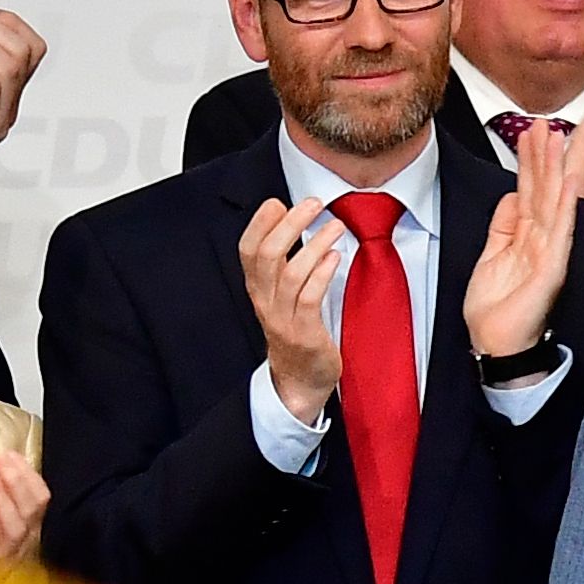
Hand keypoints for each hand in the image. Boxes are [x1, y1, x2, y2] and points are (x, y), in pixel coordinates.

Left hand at [0, 449, 46, 567]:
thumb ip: (2, 495)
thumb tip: (5, 462)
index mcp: (31, 524)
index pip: (40, 498)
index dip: (27, 475)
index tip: (10, 455)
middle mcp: (26, 540)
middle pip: (31, 511)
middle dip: (17, 483)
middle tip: (1, 461)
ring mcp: (10, 555)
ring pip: (16, 528)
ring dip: (3, 501)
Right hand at [237, 196, 349, 423]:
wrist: (300, 382)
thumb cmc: (297, 331)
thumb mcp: (283, 296)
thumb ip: (285, 263)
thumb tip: (292, 219)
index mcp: (258, 290)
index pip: (247, 249)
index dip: (260, 223)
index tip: (278, 202)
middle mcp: (266, 302)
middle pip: (267, 255)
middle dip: (290, 224)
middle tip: (314, 203)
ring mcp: (283, 318)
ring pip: (290, 273)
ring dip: (314, 244)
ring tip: (334, 225)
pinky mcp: (305, 333)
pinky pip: (309, 297)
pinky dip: (322, 273)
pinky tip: (335, 256)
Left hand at [467, 115, 580, 358]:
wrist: (497, 347)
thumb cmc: (495, 311)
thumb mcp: (492, 256)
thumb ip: (502, 225)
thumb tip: (510, 195)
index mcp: (528, 237)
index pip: (531, 191)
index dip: (530, 160)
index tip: (530, 131)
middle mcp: (543, 241)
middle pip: (544, 189)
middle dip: (544, 154)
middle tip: (546, 121)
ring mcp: (551, 253)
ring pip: (553, 202)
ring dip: (555, 169)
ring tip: (557, 137)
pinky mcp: (554, 269)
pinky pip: (561, 232)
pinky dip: (566, 206)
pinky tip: (570, 182)